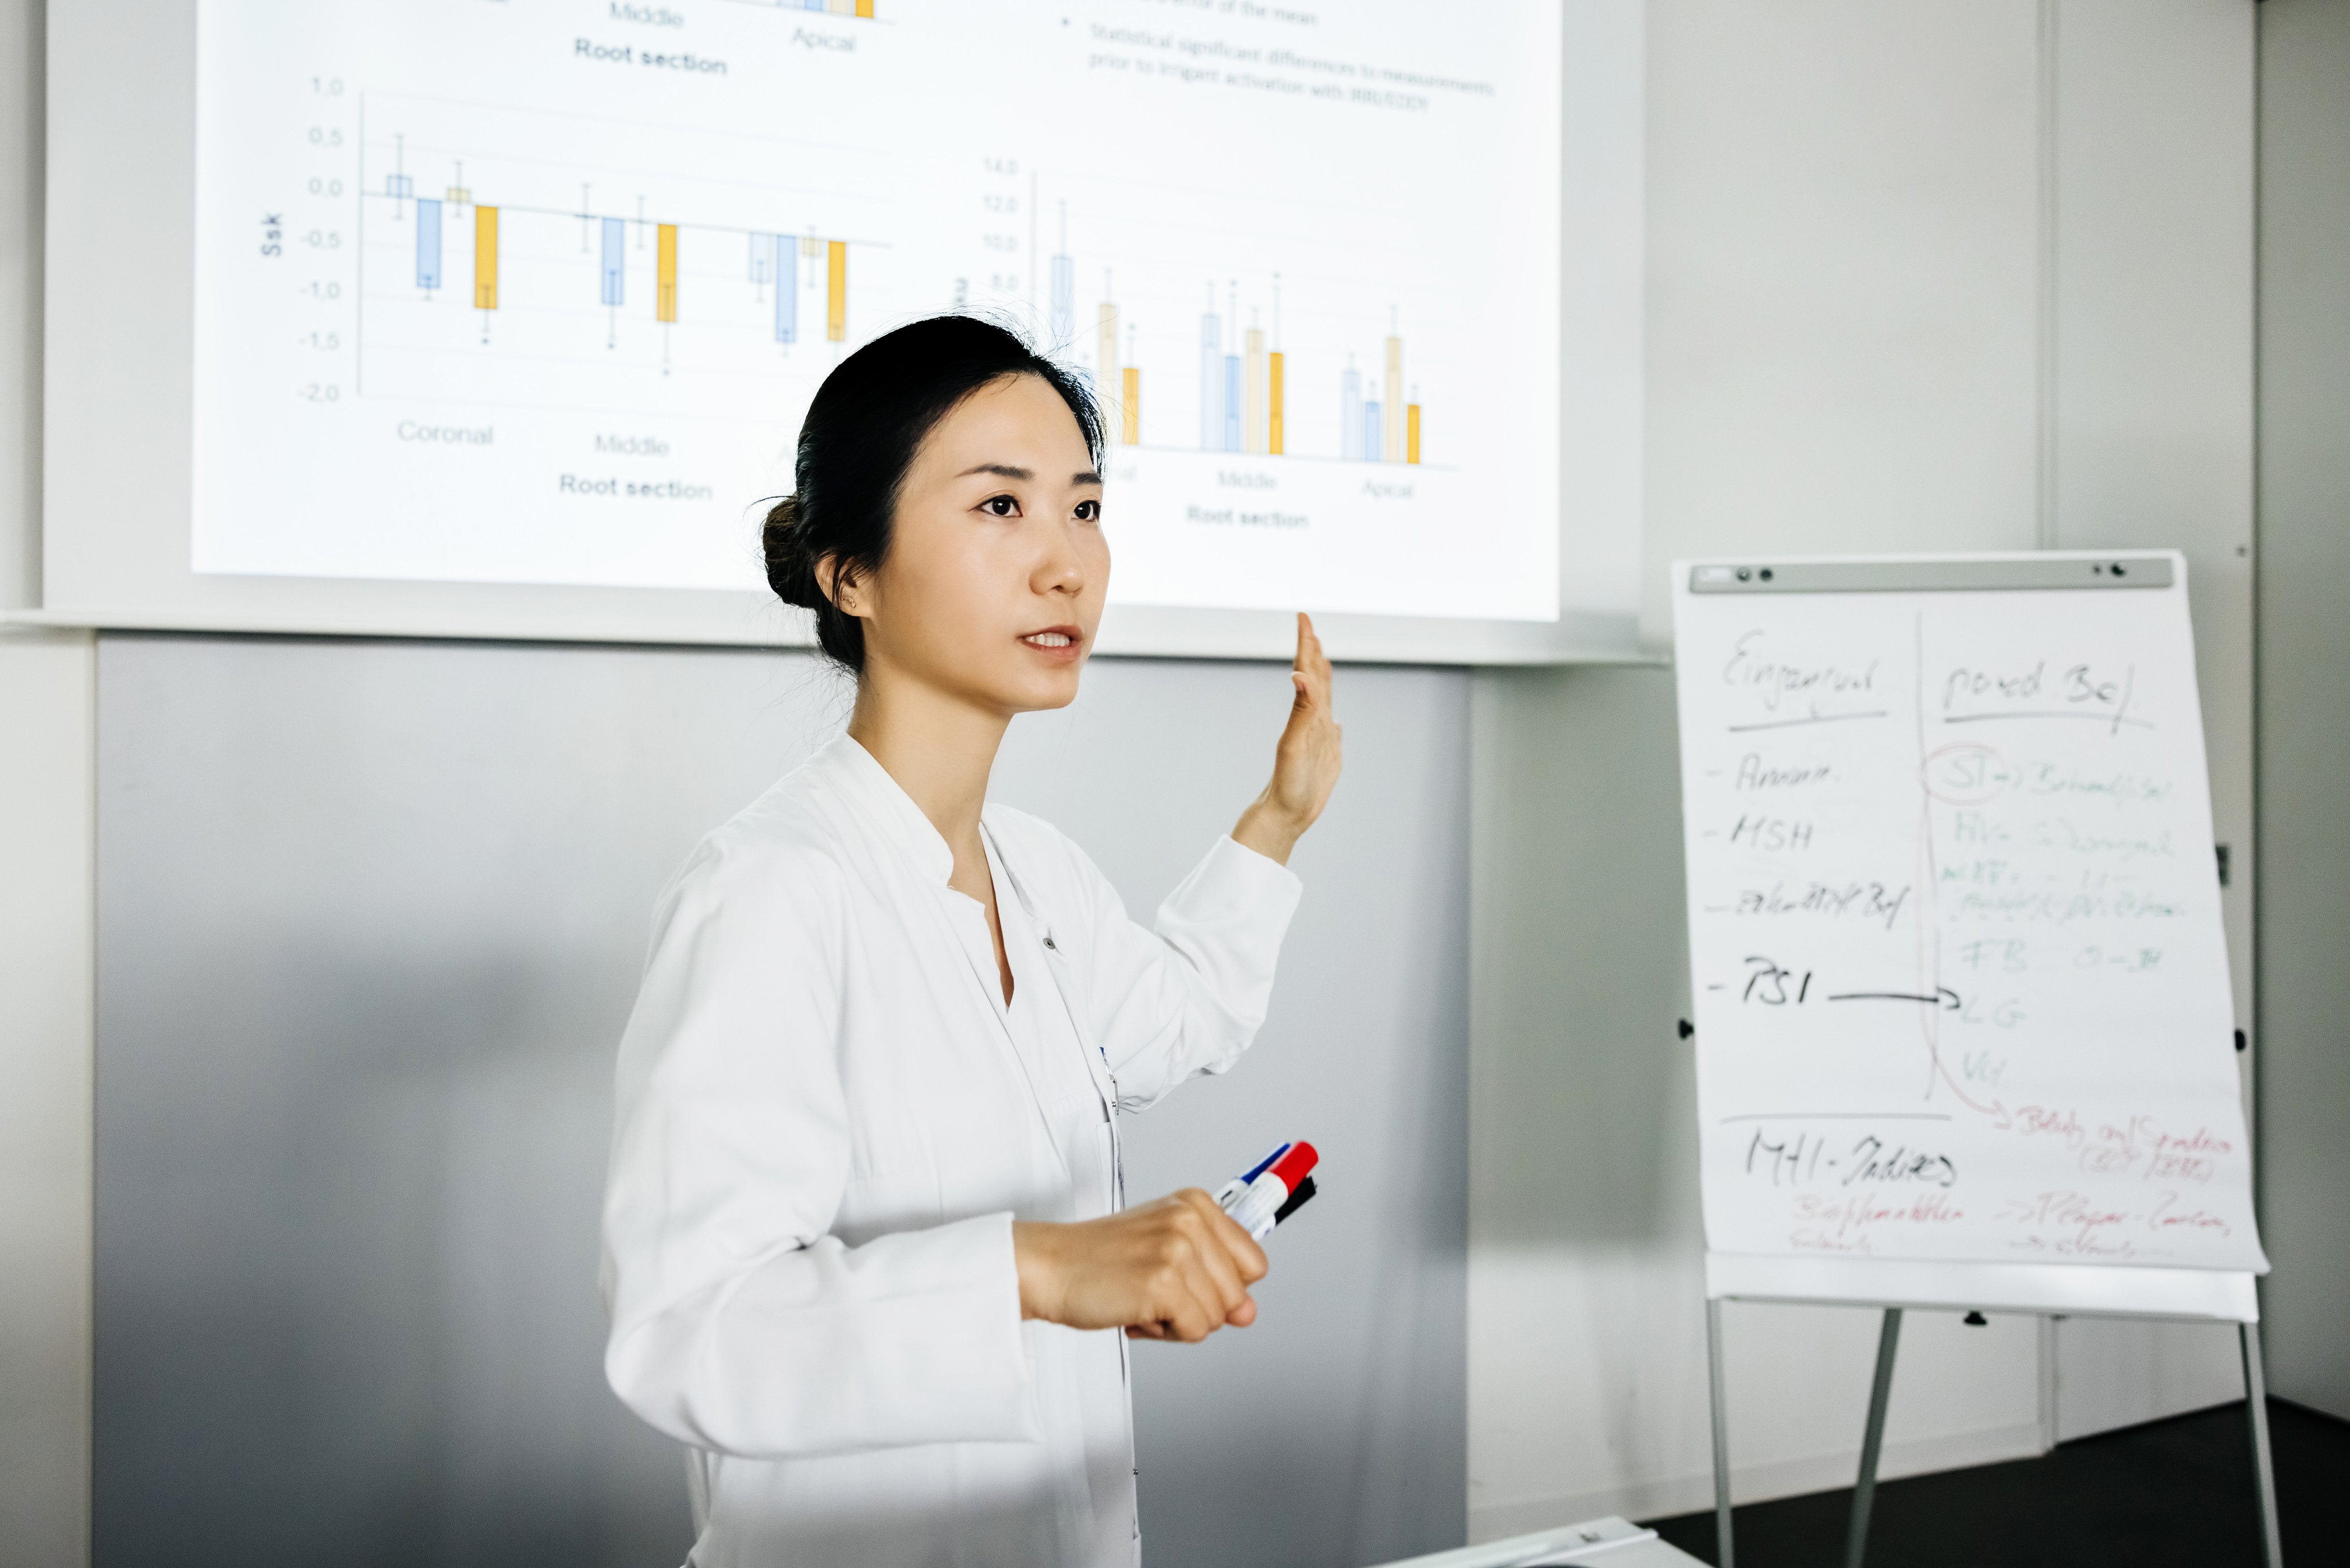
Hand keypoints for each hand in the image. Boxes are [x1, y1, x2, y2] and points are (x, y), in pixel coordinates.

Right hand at [1012, 1190, 1269, 1341]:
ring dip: (1180, 1321)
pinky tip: (1136, 1312)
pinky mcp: (1165, 1282)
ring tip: (1142, 1299)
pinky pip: (1196, 1330)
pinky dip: (1166, 1333)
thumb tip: (1249, 1312)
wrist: (1049, 1267)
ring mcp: (1178, 1249)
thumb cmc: (1100, 1260)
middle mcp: (1191, 1219)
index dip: (1222, 1285)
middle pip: (1238, 1294)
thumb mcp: (1166, 1254)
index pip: (1253, 1262)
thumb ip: (1214, 1278)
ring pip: (1218, 1316)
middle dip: (1199, 1307)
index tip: (1187, 1282)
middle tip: (1154, 1291)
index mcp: (1196, 1204)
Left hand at [1232, 613, 1342, 865]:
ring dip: (1323, 677)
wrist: (1286, 814)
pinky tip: (1334, 717)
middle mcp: (1313, 720)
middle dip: (1313, 651)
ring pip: (1324, 699)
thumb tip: (1300, 674)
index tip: (1302, 617)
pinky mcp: (1327, 754)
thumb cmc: (1287, 783)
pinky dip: (1333, 716)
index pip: (1307, 670)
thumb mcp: (1294, 745)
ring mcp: (1320, 737)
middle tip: (1309, 626)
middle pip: (1315, 678)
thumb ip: (1301, 710)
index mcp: (1305, 714)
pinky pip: (1332, 729)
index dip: (1306, 643)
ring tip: (1322, 659)